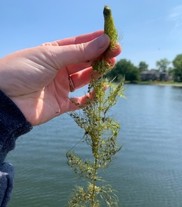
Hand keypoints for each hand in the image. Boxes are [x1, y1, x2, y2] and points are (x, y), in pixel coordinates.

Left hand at [0, 31, 120, 124]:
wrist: (5, 100)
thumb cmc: (22, 71)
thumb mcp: (51, 56)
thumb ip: (78, 51)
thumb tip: (103, 41)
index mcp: (53, 53)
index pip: (78, 44)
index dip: (94, 41)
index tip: (110, 39)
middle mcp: (58, 69)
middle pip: (83, 61)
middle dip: (99, 56)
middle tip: (115, 52)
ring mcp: (60, 87)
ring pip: (84, 79)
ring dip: (97, 73)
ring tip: (110, 65)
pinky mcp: (61, 104)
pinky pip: (80, 102)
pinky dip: (91, 97)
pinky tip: (101, 89)